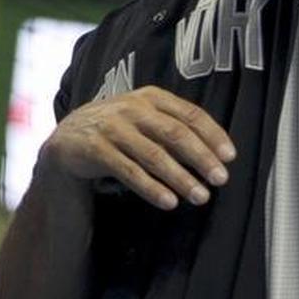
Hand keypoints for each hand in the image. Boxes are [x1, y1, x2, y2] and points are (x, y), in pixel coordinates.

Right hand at [40, 86, 235, 210]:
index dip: (212, 135)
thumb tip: (215, 154)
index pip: (189, 114)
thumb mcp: (145, 119)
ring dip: (180, 178)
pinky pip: (129, 171)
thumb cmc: (118, 129)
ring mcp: (113, 127)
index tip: (230, 157)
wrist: (68, 138)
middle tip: (221, 180)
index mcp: (151, 97)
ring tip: (200, 197)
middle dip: (201, 158)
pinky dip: (151, 188)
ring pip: (154, 154)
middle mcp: (132, 108)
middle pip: (175, 133)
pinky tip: (169, 202)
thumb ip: (174, 128)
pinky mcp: (96, 148)